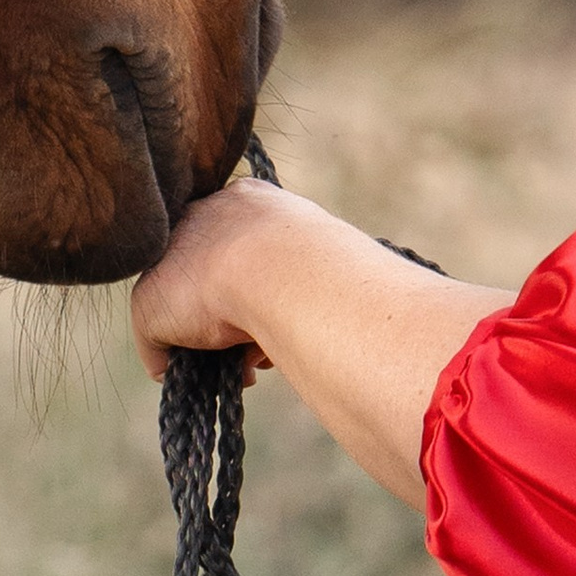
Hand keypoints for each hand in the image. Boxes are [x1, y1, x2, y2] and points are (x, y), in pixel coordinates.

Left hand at [132, 179, 515, 509]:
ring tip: (250, 363)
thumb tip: (424, 340)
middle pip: (211, 276)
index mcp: (258, 202)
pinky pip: (155, 343)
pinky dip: (178, 364)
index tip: (280, 318)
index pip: (250, 246)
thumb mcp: (355, 276)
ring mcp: (175, 259)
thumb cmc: (340, 278)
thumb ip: (358, 294)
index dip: (267, 288)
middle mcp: (208, 220)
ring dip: (215, 344)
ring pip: (187, 311)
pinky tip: (217, 372)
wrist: (287, 273)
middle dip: (235, 315)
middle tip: (258, 350)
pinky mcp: (150, 299)